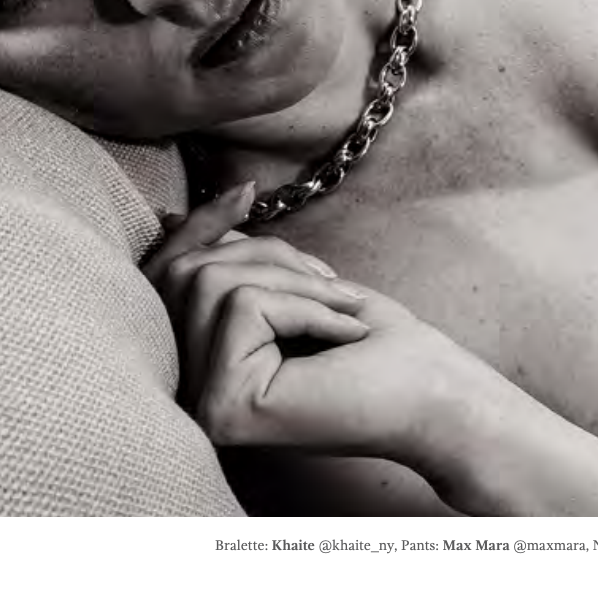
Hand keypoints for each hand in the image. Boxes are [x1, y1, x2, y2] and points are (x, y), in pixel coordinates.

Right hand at [140, 185, 508, 483]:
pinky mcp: (223, 406)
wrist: (431, 392)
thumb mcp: (286, 285)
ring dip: (292, 279)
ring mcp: (197, 405)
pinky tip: (345, 336)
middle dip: (266, 254)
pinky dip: (305, 306)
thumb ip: (228, 260)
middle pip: (185, 272)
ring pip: (210, 283)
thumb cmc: (371, 341)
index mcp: (194, 365)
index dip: (199, 226)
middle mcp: (183, 392)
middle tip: (333, 284)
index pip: (165, 280)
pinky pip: (244, 307)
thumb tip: (166, 212)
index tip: (243, 190)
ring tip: (343, 309)